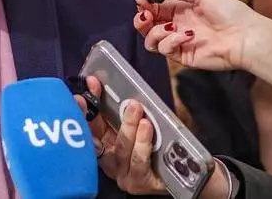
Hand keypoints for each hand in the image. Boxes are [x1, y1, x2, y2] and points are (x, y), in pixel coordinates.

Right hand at [75, 76, 232, 198]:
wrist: (186, 174)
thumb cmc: (161, 148)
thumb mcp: (141, 127)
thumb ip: (129, 114)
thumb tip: (123, 88)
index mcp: (105, 145)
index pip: (89, 124)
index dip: (85, 106)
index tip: (86, 88)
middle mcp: (109, 161)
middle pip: (96, 137)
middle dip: (95, 113)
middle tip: (98, 90)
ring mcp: (123, 174)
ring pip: (119, 149)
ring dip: (127, 126)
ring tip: (135, 109)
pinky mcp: (139, 183)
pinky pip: (138, 162)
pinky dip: (142, 143)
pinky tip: (147, 128)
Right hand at [133, 0, 265, 71]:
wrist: (246, 37)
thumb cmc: (230, 12)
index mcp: (181, 9)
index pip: (155, 6)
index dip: (145, 3)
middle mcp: (177, 25)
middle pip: (148, 24)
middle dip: (142, 18)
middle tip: (146, 14)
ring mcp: (179, 41)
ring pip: (151, 39)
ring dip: (153, 31)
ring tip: (168, 26)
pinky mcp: (182, 56)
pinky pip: (164, 49)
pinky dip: (170, 41)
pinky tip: (185, 36)